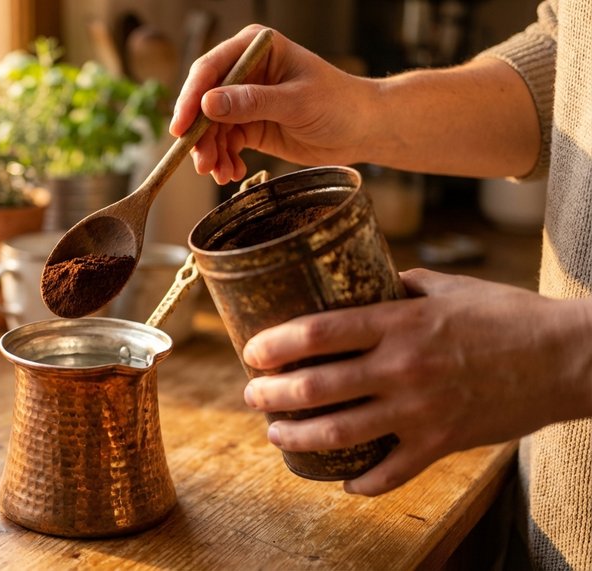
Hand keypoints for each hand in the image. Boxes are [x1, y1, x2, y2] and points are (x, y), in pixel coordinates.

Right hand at [169, 25, 376, 183]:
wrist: (363, 129)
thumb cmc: (340, 103)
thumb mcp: (295, 102)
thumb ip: (252, 102)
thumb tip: (208, 103)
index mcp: (255, 49)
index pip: (211, 69)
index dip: (191, 99)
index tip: (181, 128)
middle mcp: (245, 71)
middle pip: (204, 102)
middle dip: (200, 135)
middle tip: (201, 162)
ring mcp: (245, 99)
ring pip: (211, 127)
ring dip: (211, 152)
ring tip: (220, 174)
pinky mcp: (249, 124)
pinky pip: (224, 143)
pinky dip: (224, 160)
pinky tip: (232, 172)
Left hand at [241, 268, 591, 495]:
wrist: (567, 358)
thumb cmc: (506, 314)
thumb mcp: (446, 287)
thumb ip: (397, 287)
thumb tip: (356, 283)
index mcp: (400, 322)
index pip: (317, 332)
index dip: (274, 344)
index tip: (251, 351)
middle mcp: (402, 366)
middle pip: (314, 387)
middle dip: (270, 394)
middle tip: (252, 395)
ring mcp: (420, 410)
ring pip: (338, 434)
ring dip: (296, 438)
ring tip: (276, 434)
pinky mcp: (442, 443)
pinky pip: (390, 473)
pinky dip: (361, 483)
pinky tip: (343, 482)